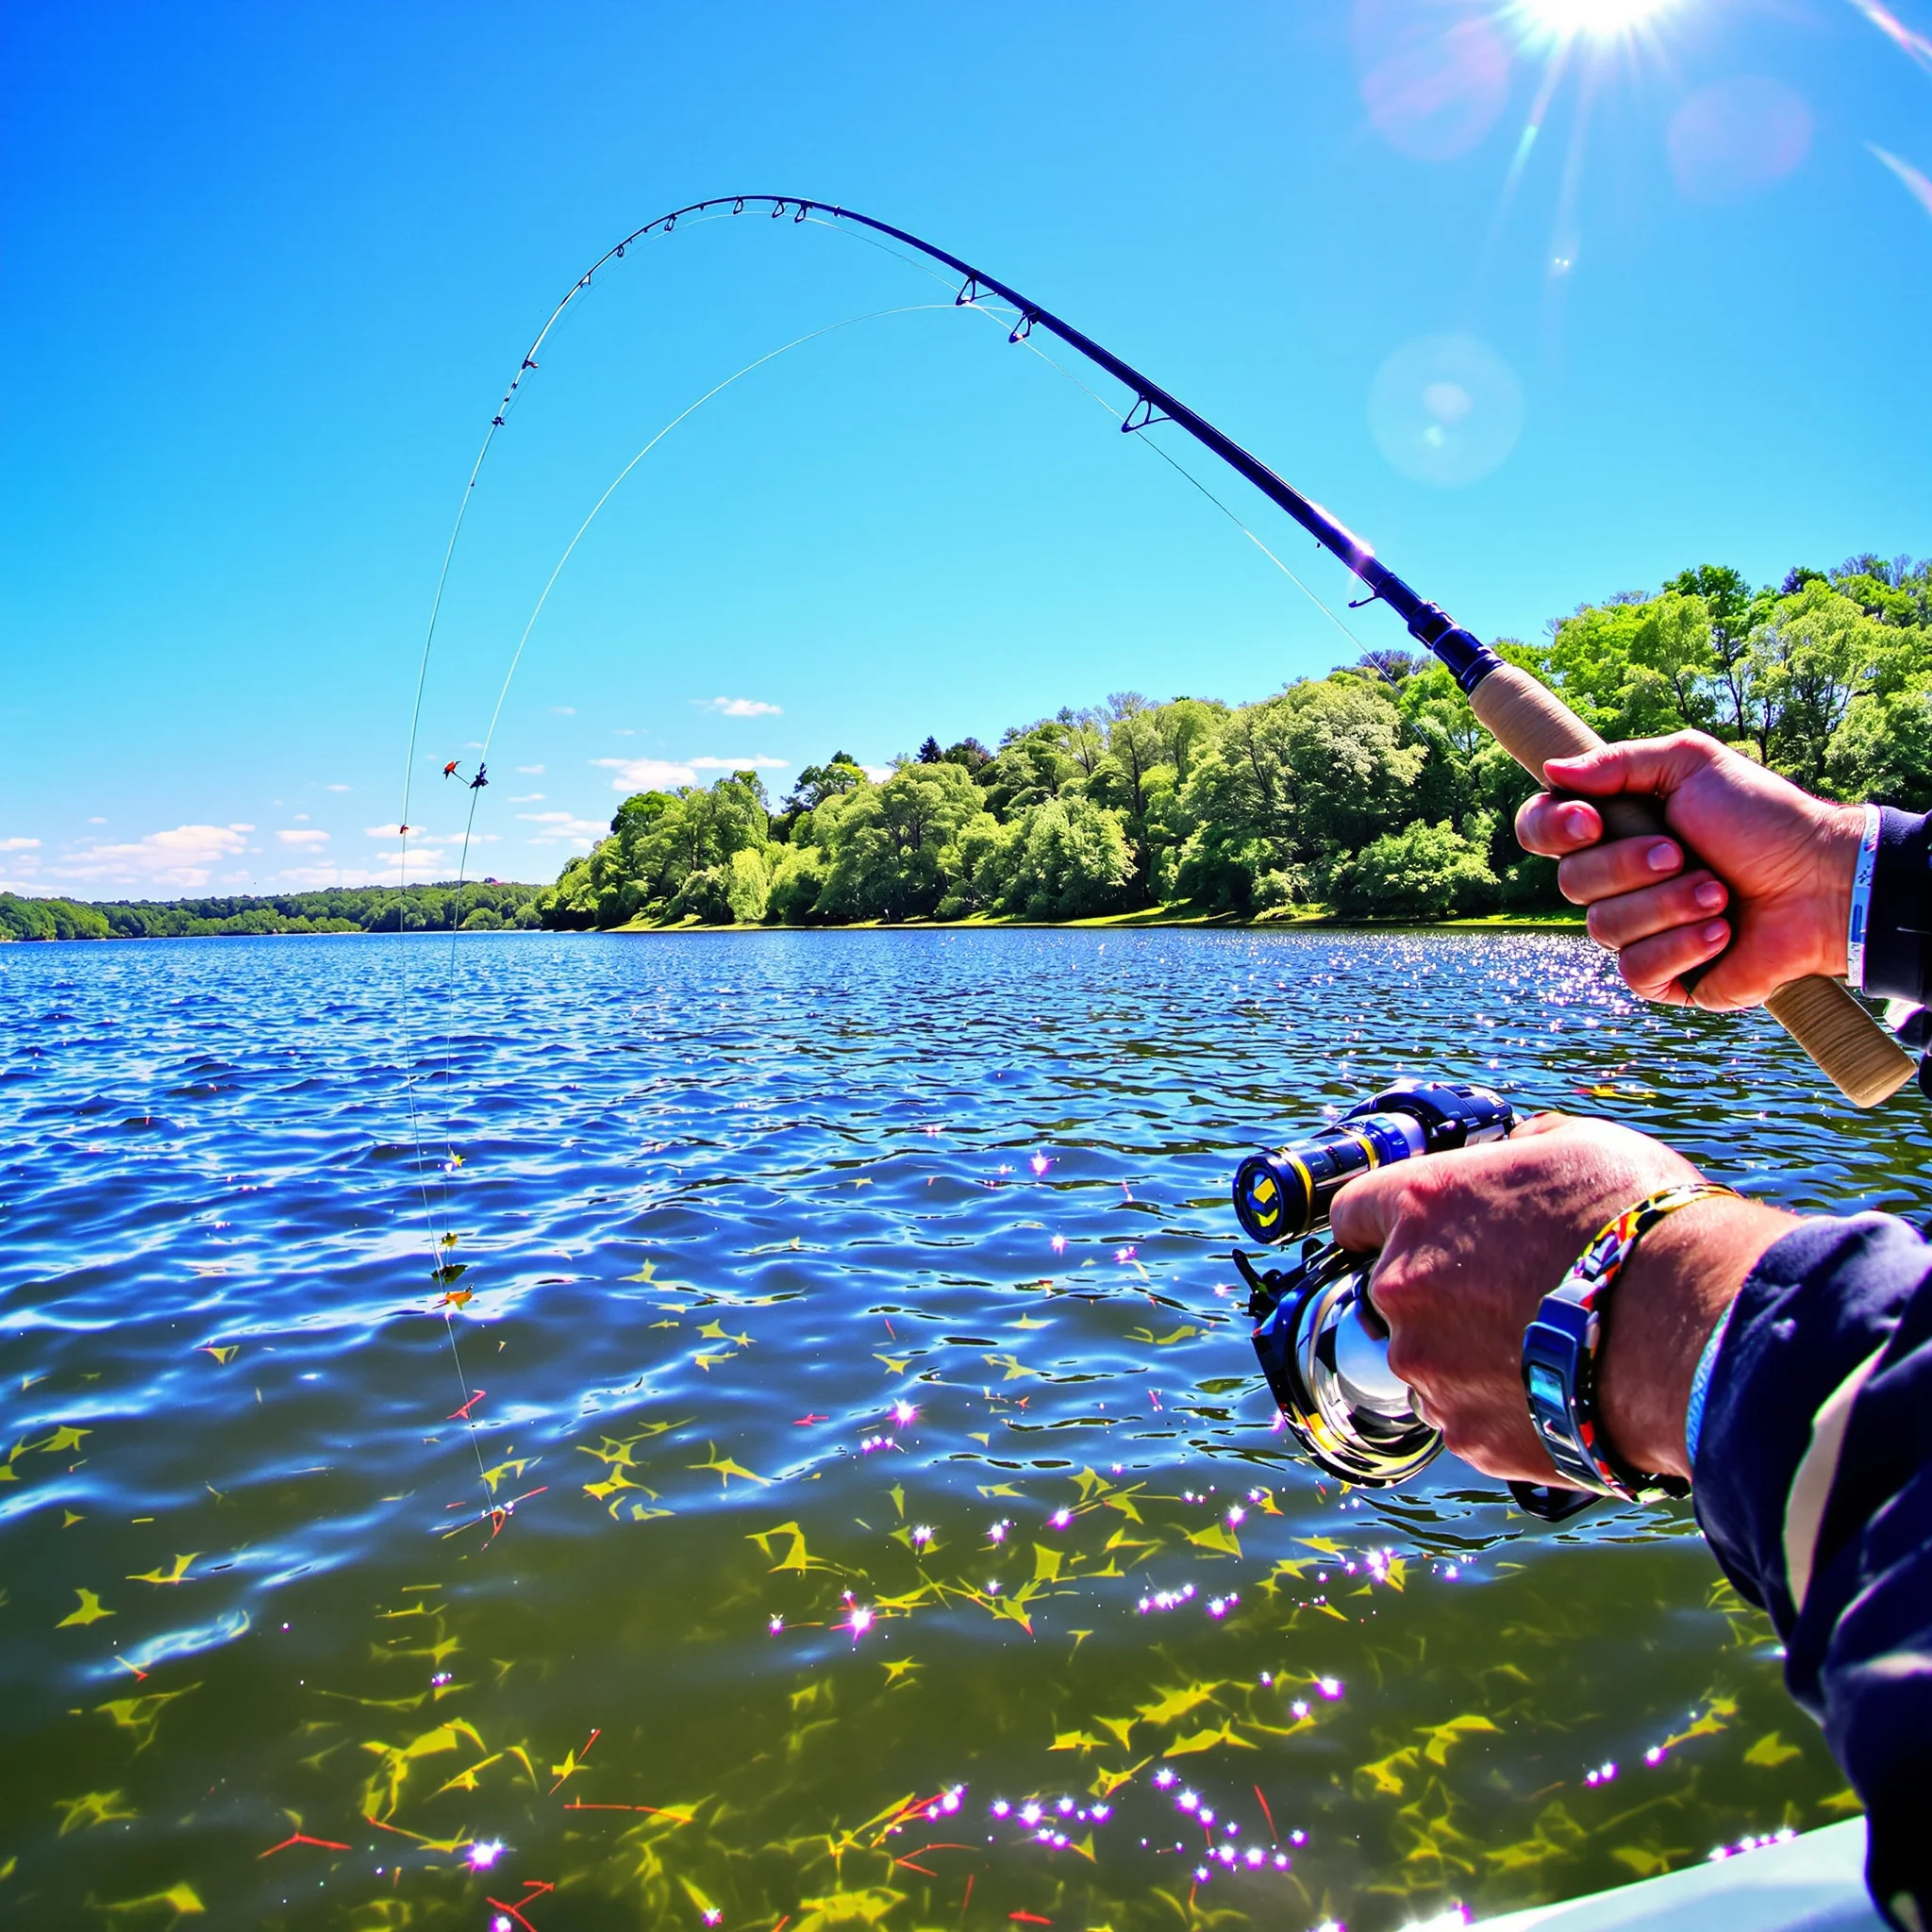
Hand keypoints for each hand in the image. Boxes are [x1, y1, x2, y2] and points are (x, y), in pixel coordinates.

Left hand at [1328, 1115, 1794, 1487]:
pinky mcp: (1466, 1434)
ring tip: (1545, 1346)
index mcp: (1419, 1206)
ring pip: (1428, 1360)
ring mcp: (1430, 1368)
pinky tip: (1557, 1387)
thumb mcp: (1573, 1145)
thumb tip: (1507, 1159)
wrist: (1696, 1332)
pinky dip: (1501, 1406)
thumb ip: (1513, 1154)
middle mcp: (1403, 1288)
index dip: (1382, 1222)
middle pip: (1390, 1292)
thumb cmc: (1641, 1224)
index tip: (1413, 1232)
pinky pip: (1466, 1415)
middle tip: (1509, 1293)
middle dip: (1438, 1292)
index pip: (1353, 1213)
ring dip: (1467, 1353)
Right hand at [1513, 732, 1863, 1009]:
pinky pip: (1635, 971)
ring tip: (1720, 895)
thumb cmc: (1764, 820)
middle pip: (1570, 881)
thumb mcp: (1694, 765)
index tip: (1592, 821)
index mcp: (1614, 828)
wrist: (1822, 882)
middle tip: (1685, 854)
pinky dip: (1680, 947)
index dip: (1551, 829)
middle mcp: (1617, 881)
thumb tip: (1551, 770)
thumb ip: (1620, 761)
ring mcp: (1638, 931)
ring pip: (1602, 927)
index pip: (1540, 830)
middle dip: (1631, 866)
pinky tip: (1721, 933)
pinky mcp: (1665, 977)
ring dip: (1669, 905)